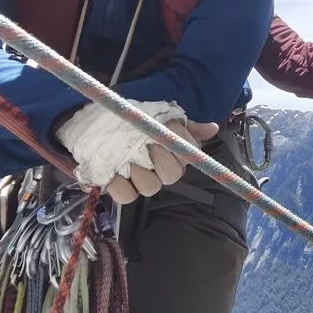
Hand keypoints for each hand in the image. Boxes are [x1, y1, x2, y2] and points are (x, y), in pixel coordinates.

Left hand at [57, 100, 216, 201]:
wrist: (100, 120)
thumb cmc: (136, 119)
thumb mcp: (161, 117)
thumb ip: (187, 126)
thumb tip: (212, 128)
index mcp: (173, 155)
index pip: (185, 160)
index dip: (180, 149)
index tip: (171, 132)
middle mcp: (159, 171)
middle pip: (170, 176)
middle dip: (162, 160)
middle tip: (150, 144)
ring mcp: (139, 179)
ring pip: (149, 187)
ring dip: (140, 170)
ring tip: (129, 155)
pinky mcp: (118, 187)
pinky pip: (124, 195)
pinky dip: (119, 184)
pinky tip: (114, 170)